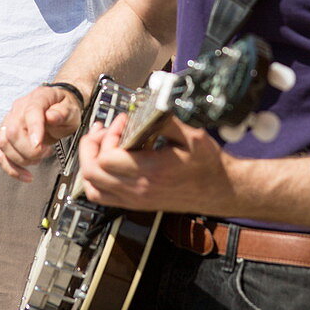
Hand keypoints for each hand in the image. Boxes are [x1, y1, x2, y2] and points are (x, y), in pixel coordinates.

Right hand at [0, 85, 84, 181]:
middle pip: (13, 131)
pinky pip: (0, 154)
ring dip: (20, 158)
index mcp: (37, 99)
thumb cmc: (64, 108)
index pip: (31, 112)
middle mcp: (19, 109)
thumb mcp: (71, 110)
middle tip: (46, 152)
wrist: (57, 107)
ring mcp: (9, 122)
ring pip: (3, 143)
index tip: (39, 145)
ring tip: (37, 159)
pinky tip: (24, 174)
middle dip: (29, 150)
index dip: (34, 129)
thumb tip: (51, 116)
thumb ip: (62, 113)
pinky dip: (11, 168)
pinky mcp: (5, 136)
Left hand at [79, 114, 233, 214]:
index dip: (109, 135)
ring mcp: (135, 199)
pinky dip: (96, 178)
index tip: (123, 121)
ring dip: (90, 163)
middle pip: (92, 173)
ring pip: (92, 187)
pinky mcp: (136, 202)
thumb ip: (165, 119)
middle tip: (103, 130)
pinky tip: (108, 161)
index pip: (107, 158)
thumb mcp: (191, 135)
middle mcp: (138, 190)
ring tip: (101, 144)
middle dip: (91, 146)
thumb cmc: (208, 164)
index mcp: (150, 173)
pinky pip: (102, 196)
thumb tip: (145, 106)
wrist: (219, 189)